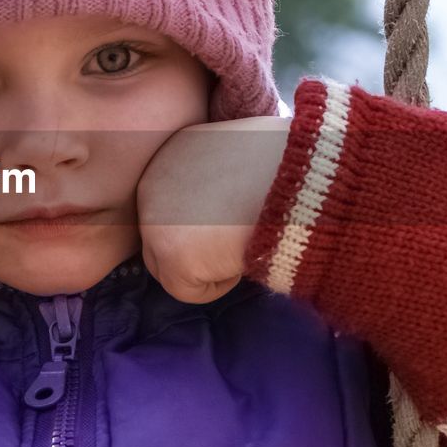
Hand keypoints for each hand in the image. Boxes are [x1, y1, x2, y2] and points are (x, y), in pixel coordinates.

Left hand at [136, 115, 290, 302]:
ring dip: (210, 264)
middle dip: (199, 247)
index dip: (206, 222)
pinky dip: (221, 283)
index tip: (236, 220)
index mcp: (170, 155)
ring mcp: (154, 223)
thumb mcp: (240, 157)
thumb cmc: (284, 166)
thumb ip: (219, 179)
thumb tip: (222, 208)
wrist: (295, 180)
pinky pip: (190, 291)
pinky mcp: (170, 257)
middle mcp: (150, 185)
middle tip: (239, 235)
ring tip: (245, 239)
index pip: (173, 207)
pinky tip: (243, 253)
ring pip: (173, 267)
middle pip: (163, 239)